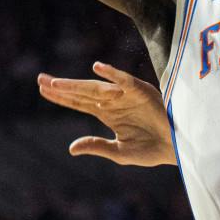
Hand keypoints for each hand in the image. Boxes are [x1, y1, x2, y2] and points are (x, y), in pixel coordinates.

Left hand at [35, 63, 175, 166]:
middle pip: (82, 92)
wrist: (178, 148)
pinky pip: (124, 80)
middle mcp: (114, 102)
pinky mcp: (141, 92)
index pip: (79, 103)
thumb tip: (71, 147)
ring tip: (56, 83)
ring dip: (77, 84)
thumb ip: (97, 146)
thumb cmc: (152, 150)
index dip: (61, 97)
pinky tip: (97, 68)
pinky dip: (112, 74)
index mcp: (108, 114)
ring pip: (96, 87)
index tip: (42, 90)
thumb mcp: (120, 152)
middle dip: (62, 87)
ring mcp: (126, 95)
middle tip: (40, 80)